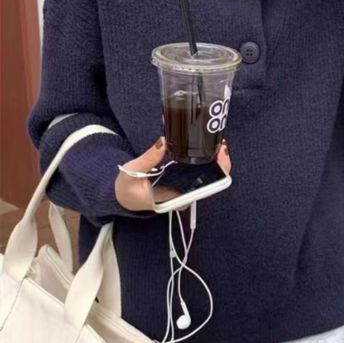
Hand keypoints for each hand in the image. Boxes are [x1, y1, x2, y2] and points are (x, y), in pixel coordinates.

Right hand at [115, 136, 231, 210]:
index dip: (215, 175)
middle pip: (209, 184)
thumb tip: (163, 143)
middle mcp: (181, 197)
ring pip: (205, 179)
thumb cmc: (126, 188)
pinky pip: (197, 174)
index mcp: (172, 200)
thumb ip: (148, 158)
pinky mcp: (180, 183)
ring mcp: (182, 190)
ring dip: (214, 162)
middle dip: (219, 165)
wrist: (122, 196)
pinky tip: (208, 149)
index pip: (201, 191)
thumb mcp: (132, 172)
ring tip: (218, 145)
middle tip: (221, 146)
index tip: (219, 158)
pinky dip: (205, 162)